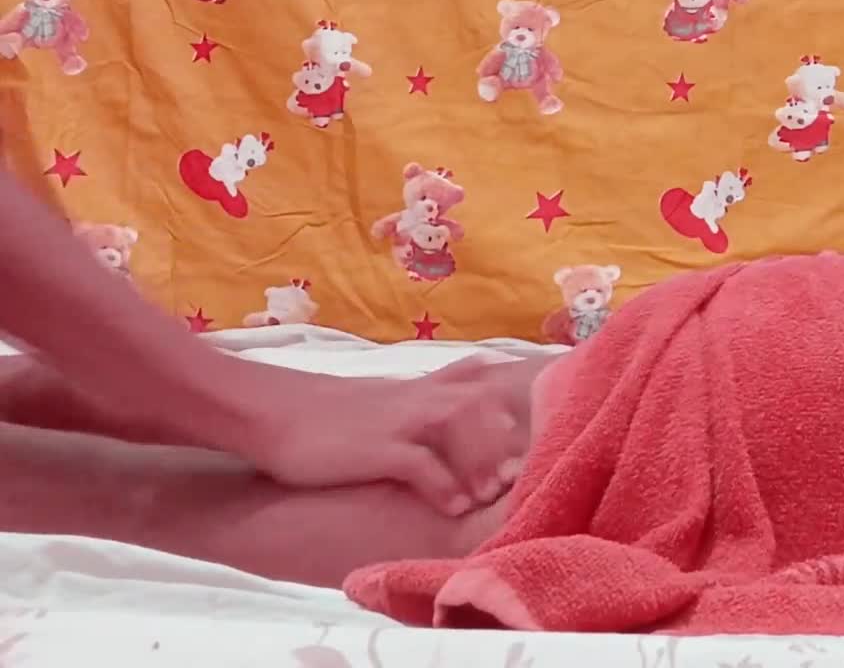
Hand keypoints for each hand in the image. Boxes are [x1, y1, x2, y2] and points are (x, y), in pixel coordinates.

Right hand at [223, 355, 546, 515]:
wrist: (268, 413)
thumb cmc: (325, 415)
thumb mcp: (382, 401)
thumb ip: (421, 401)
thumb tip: (456, 407)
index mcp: (417, 390)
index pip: (475, 382)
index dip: (508, 403)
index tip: (531, 432)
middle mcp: (413, 399)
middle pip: (477, 402)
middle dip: (503, 437)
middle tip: (518, 474)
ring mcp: (394, 420)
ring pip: (456, 423)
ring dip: (481, 459)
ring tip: (491, 494)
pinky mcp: (373, 448)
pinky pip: (418, 462)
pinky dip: (443, 484)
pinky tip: (454, 506)